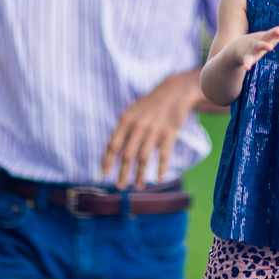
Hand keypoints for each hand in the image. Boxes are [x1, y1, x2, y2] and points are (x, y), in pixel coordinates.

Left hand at [101, 70, 199, 189]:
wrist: (174, 92)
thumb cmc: (149, 105)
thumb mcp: (132, 111)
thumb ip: (122, 129)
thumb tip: (111, 151)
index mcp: (126, 120)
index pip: (113, 144)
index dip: (107, 161)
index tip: (103, 174)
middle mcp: (139, 126)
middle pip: (127, 155)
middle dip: (122, 173)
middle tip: (120, 186)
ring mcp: (154, 130)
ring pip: (144, 158)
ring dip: (140, 175)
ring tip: (137, 186)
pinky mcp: (169, 134)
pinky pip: (164, 155)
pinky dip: (161, 168)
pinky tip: (159, 178)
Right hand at [235, 24, 278, 70]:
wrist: (235, 48)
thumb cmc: (258, 42)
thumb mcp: (270, 38)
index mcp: (266, 36)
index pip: (277, 31)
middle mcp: (260, 40)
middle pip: (268, 35)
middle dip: (274, 32)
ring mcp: (252, 48)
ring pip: (258, 46)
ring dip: (264, 45)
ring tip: (271, 47)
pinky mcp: (246, 56)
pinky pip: (247, 60)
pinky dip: (247, 63)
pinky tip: (247, 68)